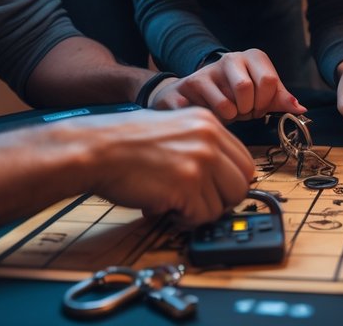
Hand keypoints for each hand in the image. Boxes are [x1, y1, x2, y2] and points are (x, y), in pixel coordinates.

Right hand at [86, 106, 255, 222]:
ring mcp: (199, 162)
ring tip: (177, 204)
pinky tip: (168, 209)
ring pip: (224, 204)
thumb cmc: (124, 142)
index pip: (245, 161)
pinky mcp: (186, 186)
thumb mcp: (174, 128)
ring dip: (201, 211)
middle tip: (199, 203)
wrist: (97, 149)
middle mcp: (209, 139)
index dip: (231, 182)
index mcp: (208, 122)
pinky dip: (186, 220)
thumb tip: (221, 174)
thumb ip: (200, 145)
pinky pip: (202, 216)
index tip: (218, 191)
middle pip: (241, 184)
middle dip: (222, 200)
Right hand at [152, 49, 303, 120]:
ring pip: (228, 103)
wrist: (194, 95)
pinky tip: (210, 112)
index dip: (265, 102)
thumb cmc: (233, 95)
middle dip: (248, 109)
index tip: (258, 106)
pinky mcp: (190, 83)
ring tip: (228, 111)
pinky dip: (215, 118)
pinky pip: (211, 109)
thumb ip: (279, 100)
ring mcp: (209, 70)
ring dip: (231, 116)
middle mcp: (232, 57)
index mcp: (254, 57)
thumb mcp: (260, 96)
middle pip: (247, 89)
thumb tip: (301, 108)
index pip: (269, 82)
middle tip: (243, 110)